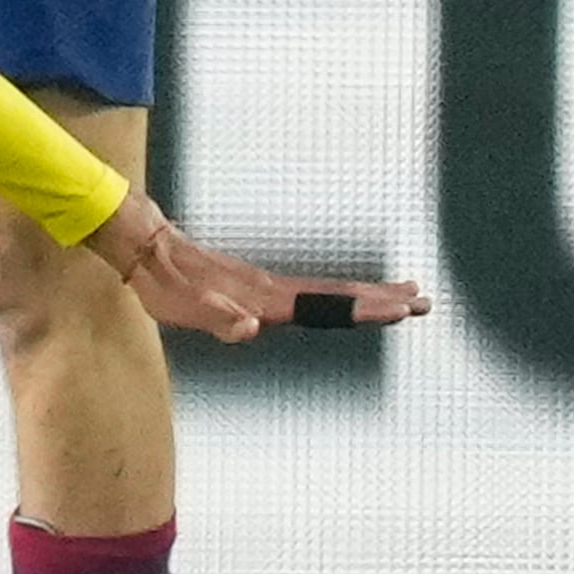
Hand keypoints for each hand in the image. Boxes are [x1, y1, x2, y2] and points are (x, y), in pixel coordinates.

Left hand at [79, 189, 430, 343]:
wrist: (147, 247)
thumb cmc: (164, 285)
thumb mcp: (184, 308)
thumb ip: (217, 318)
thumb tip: (250, 326)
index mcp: (264, 299)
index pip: (324, 306)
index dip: (362, 310)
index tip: (400, 309)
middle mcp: (273, 290)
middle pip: (338, 295)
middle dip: (381, 300)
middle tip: (426, 302)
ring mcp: (267, 286)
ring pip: (329, 290)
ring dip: (368, 294)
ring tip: (406, 294)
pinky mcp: (258, 286)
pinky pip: (309, 291)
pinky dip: (338, 294)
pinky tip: (347, 298)